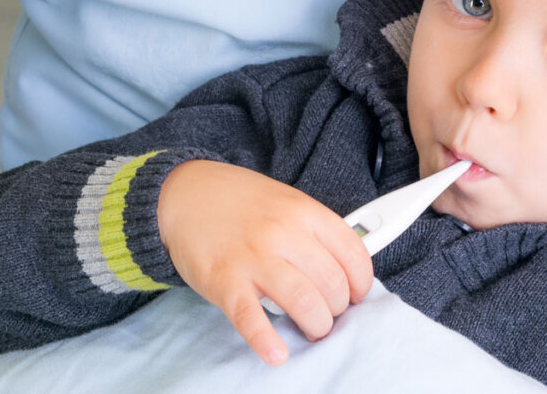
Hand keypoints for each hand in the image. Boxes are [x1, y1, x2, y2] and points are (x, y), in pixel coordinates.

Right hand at [157, 160, 373, 365]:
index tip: (358, 294)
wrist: (184, 192)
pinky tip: (277, 353)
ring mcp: (253, 256)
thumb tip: (345, 269)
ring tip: (312, 329)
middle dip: (338, 308)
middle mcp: (283, 232)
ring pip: (303, 301)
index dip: (362, 282)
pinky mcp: (223, 280)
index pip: (352, 253)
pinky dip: (266, 341)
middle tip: (330, 313)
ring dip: (316, 325)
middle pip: (331, 282)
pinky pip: (250, 317)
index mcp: (304, 211)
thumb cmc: (241, 202)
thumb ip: (314, 230)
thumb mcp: (286, 201)